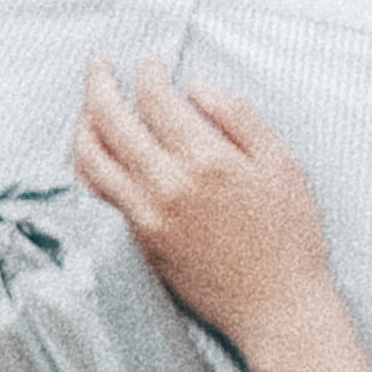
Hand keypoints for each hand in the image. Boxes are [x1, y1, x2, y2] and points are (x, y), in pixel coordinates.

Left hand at [71, 63, 356, 371]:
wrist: (277, 308)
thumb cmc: (289, 236)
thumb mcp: (282, 164)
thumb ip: (238, 116)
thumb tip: (194, 87)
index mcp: (206, 160)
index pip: (154, 98)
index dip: (148, 72)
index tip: (150, 63)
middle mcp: (165, 185)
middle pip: (108, 119)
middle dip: (98, 81)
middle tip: (99, 64)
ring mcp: (143, 216)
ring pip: (89, 158)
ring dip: (82, 122)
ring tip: (89, 105)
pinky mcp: (135, 241)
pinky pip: (93, 194)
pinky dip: (85, 165)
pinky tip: (93, 153)